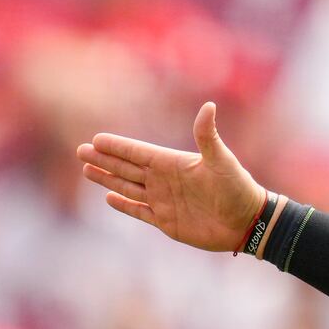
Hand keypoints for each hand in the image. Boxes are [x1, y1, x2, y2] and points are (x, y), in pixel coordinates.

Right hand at [76, 101, 266, 252]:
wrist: (248, 222)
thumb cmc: (237, 188)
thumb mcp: (222, 160)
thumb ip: (208, 136)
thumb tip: (208, 106)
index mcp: (172, 163)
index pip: (138, 153)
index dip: (117, 146)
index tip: (96, 139)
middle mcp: (164, 180)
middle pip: (126, 168)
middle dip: (103, 159)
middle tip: (81, 150)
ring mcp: (163, 201)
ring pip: (127, 187)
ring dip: (107, 178)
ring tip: (87, 169)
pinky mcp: (166, 221)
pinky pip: (139, 211)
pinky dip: (123, 205)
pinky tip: (108, 196)